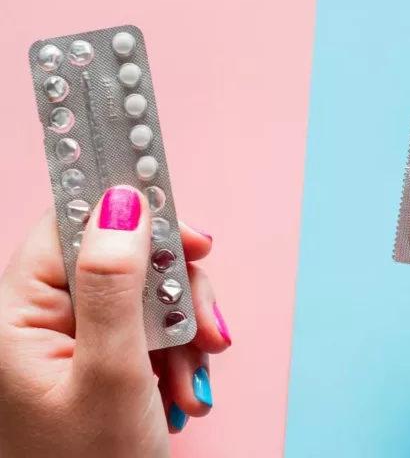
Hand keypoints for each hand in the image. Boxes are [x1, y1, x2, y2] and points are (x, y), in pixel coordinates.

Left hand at [0, 186, 230, 457]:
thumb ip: (113, 284)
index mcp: (18, 315)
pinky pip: (151, 330)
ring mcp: (76, 340)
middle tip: (207, 328)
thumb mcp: (111, 373)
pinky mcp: (103, 357)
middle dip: (175, 294)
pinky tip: (183, 390)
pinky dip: (179, 354)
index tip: (191, 238)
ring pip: (145, 297)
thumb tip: (122, 204)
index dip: (134, 220)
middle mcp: (42, 320)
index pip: (73, 227)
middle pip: (121, 260)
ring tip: (192, 381)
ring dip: (184, 333)